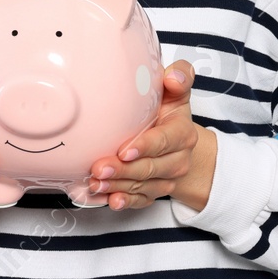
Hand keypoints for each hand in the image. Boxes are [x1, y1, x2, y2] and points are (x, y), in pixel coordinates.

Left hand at [86, 59, 215, 210]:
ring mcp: (167, 179)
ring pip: (143, 187)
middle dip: (124, 170)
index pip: (165, 141)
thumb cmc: (169, 111)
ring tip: (95, 183)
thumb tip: (173, 76)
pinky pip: (140, 201)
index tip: (124, 150)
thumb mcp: (176, 91)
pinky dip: (124, 202)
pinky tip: (108, 200)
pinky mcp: (154, 191)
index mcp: (182, 133)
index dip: (145, 147)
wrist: (178, 140)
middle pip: (150, 168)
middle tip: (98, 168)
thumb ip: (180, 78)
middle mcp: (178, 159)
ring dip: (118, 187)